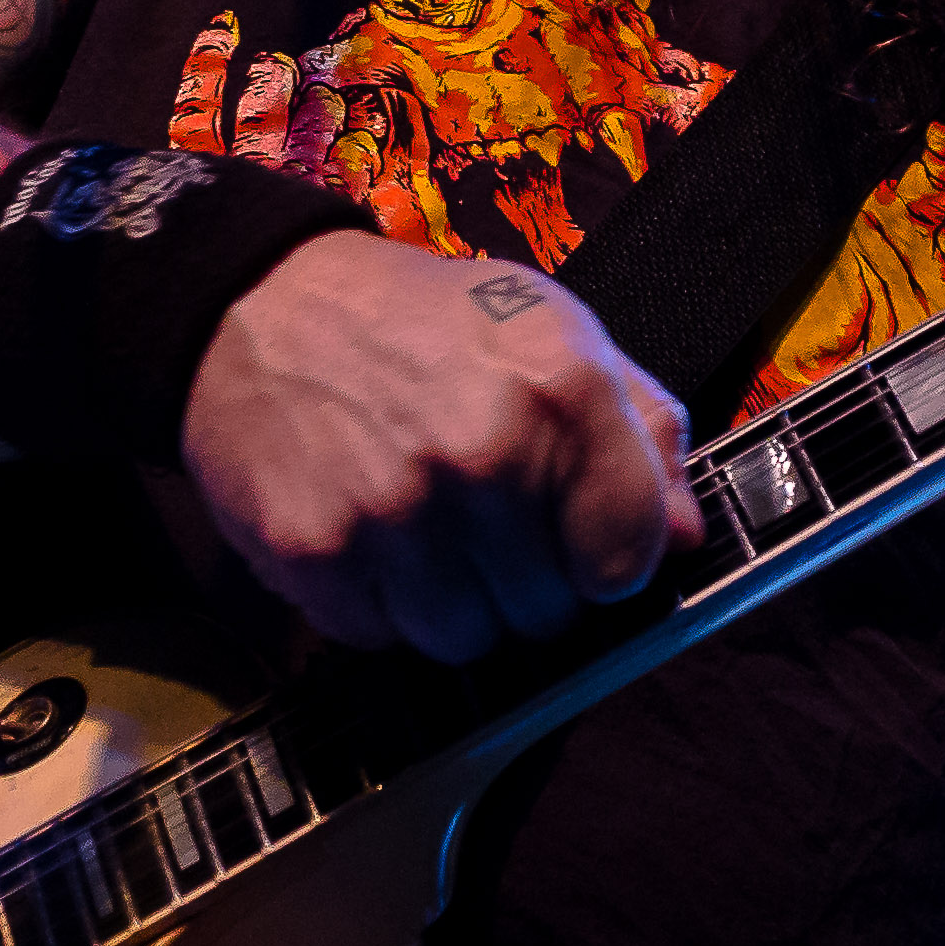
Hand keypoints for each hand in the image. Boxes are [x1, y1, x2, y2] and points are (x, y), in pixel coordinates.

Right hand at [181, 232, 705, 661]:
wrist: (258, 304)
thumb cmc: (422, 321)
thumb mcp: (554, 331)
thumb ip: (639, 428)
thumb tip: (686, 534)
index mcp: (561, 389)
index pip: (629, 557)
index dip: (610, 562)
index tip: (582, 544)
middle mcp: (483, 455)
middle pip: (547, 614)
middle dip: (526, 584)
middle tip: (485, 526)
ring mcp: (394, 512)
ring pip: (464, 641)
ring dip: (452, 605)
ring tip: (426, 533)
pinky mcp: (316, 553)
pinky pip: (379, 637)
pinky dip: (379, 606)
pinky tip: (367, 537)